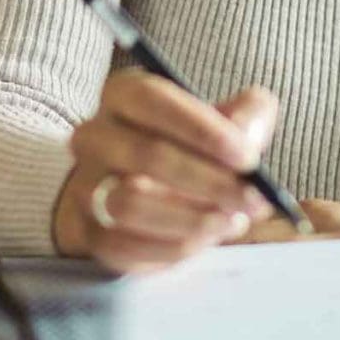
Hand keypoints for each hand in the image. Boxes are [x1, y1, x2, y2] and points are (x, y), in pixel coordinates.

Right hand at [54, 72, 279, 272]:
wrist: (126, 189)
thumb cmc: (181, 147)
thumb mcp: (214, 122)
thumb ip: (244, 116)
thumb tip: (252, 132)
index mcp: (123, 94)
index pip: (154, 100)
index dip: (203, 129)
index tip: (248, 157)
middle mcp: (94, 136)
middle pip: (148, 156)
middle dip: (211, 182)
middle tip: (254, 200)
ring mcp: (84, 186)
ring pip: (133, 204)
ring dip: (193, 218)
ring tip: (232, 220)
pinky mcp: (89, 232)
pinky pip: (129, 245)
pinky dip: (177, 245)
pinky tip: (207, 237)